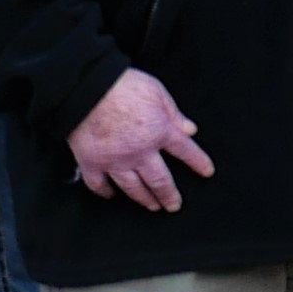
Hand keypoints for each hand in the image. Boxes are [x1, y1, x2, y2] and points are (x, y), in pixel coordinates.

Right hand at [70, 68, 214, 211]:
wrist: (86, 88)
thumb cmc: (121, 85)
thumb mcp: (157, 91)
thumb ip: (174, 113)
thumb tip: (189, 129)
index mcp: (159, 132)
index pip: (186, 151)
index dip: (198, 162)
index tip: (206, 172)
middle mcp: (140, 152)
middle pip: (160, 180)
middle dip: (169, 195)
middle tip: (173, 205)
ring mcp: (115, 161)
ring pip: (133, 188)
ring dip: (144, 199)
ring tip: (151, 205)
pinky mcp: (91, 162)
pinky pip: (99, 184)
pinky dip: (105, 192)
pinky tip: (111, 194)